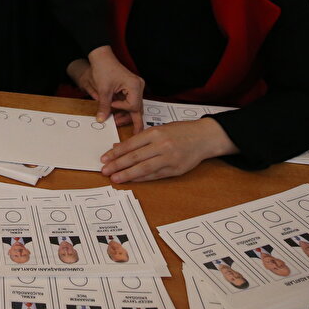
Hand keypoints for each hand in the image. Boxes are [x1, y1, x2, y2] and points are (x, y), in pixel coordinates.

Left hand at [85, 46, 143, 128]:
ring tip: (115, 121)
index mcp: (135, 86)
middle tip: (122, 127)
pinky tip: (116, 113)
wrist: (102, 58)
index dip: (121, 108)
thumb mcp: (103, 90)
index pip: (133, 106)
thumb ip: (104, 106)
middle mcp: (138, 86)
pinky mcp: (131, 88)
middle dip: (128, 118)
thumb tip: (102, 119)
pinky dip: (123, 108)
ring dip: (125, 114)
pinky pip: (130, 101)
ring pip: (134, 106)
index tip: (111, 105)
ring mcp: (136, 87)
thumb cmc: (104, 68)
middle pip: (137, 108)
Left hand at [99, 118, 237, 183]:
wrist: (204, 137)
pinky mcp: (175, 170)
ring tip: (115, 178)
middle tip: (104, 171)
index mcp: (155, 132)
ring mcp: (169, 158)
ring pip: (144, 168)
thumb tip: (118, 147)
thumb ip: (140, 139)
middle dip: (117, 165)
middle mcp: (161, 145)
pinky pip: (155, 175)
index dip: (115, 153)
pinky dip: (142, 178)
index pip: (130, 144)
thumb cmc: (180, 131)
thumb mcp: (159, 129)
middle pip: (134, 157)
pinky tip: (132, 179)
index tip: (104, 159)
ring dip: (127, 174)